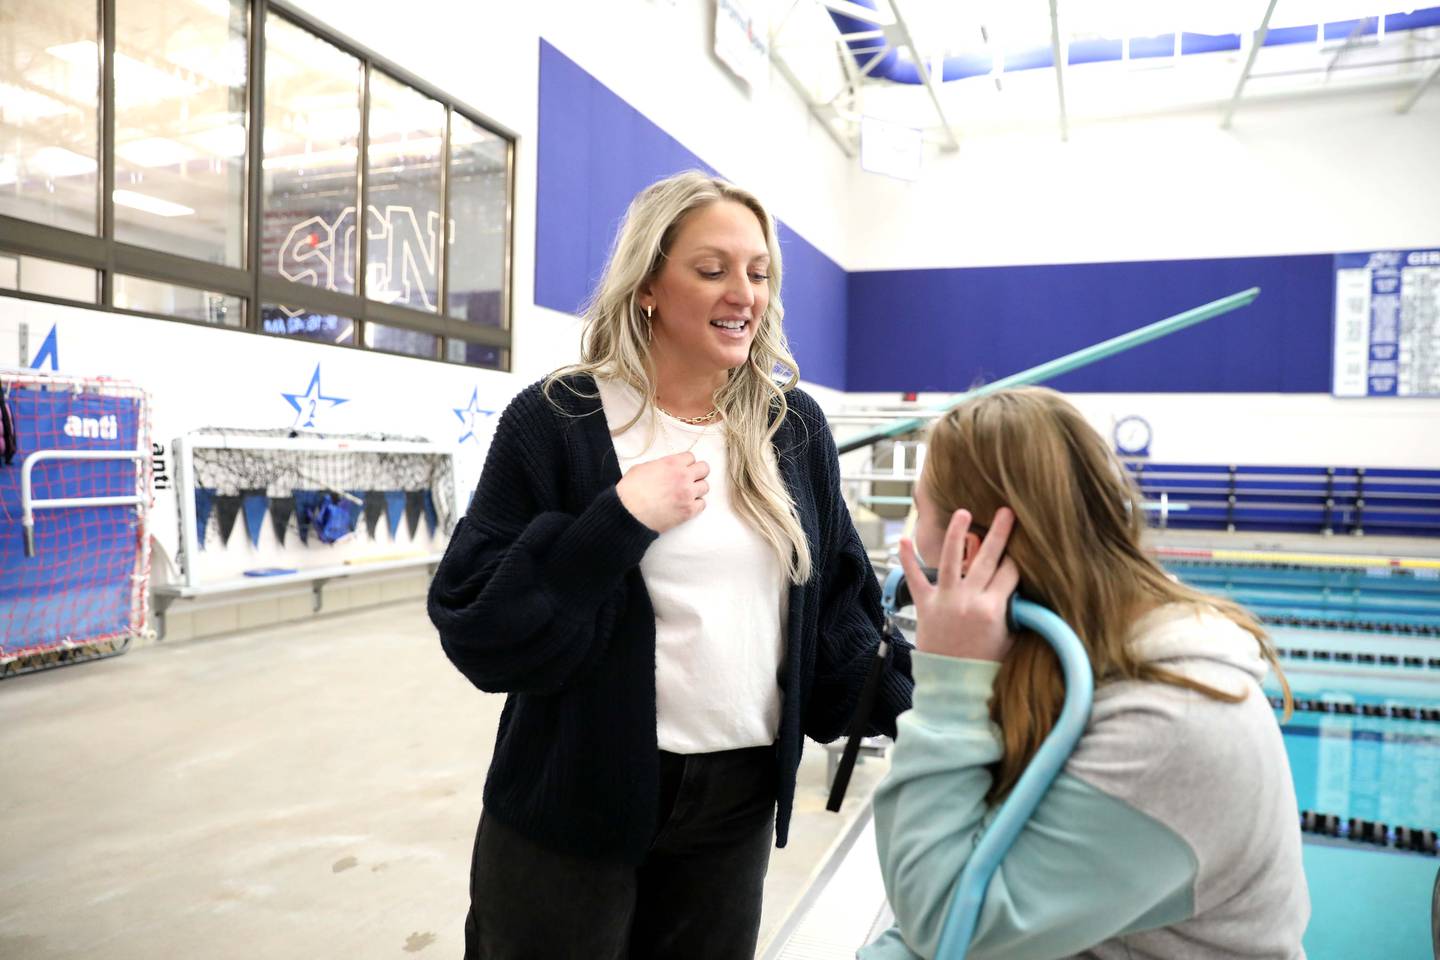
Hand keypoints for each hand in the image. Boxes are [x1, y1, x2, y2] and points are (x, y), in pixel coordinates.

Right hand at [616, 452, 709, 532]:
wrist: (628, 513)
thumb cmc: (630, 491)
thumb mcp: (642, 468)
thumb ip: (660, 465)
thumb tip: (666, 469)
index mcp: (672, 463)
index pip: (691, 457)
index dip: (686, 463)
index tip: (682, 468)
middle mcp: (683, 476)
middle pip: (704, 469)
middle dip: (697, 473)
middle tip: (689, 479)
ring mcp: (688, 494)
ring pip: (705, 486)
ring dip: (697, 489)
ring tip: (686, 494)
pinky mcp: (688, 511)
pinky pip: (702, 504)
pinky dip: (696, 504)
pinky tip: (686, 505)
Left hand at [898, 507, 1019, 660]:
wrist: (953, 683)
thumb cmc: (984, 663)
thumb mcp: (1009, 638)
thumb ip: (1014, 612)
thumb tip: (1021, 591)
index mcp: (993, 609)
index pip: (1010, 573)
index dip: (1017, 561)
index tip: (1020, 551)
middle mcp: (969, 600)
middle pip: (988, 559)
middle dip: (1000, 533)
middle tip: (1007, 512)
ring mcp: (945, 600)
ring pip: (952, 560)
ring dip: (957, 534)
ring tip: (963, 513)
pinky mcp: (925, 604)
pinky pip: (915, 578)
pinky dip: (907, 560)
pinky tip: (902, 539)